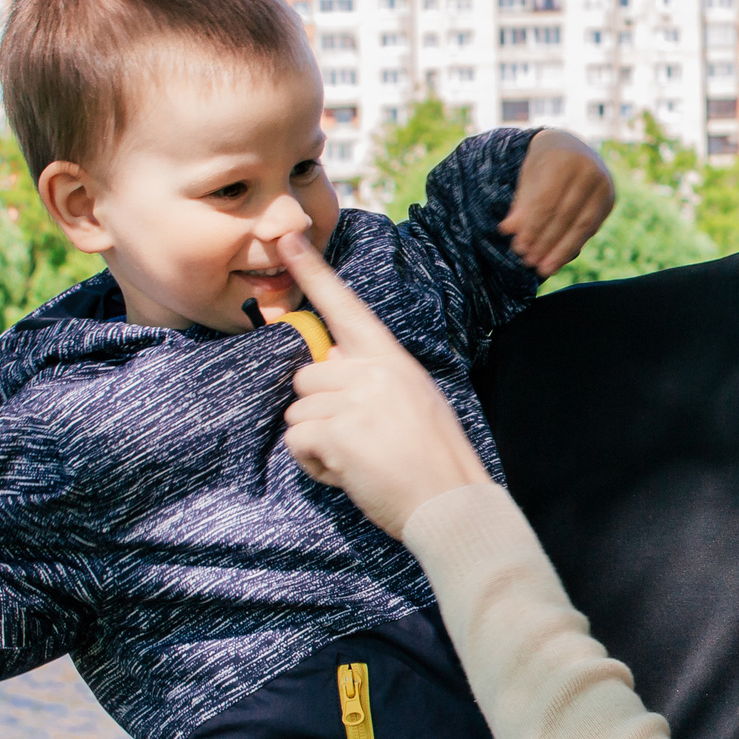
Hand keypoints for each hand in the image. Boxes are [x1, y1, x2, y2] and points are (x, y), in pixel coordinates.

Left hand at [275, 231, 490, 535]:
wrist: (452, 501)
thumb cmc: (431, 459)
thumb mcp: (411, 400)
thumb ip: (371, 378)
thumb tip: (328, 366)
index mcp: (392, 358)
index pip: (346, 306)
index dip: (312, 271)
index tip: (286, 237)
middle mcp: (373, 370)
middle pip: (306, 378)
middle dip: (319, 413)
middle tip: (360, 441)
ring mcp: (356, 398)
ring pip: (297, 412)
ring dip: (317, 443)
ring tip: (360, 460)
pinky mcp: (338, 430)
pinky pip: (297, 441)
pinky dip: (314, 463)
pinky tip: (349, 473)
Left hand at [500, 129, 613, 277]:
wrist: (572, 148)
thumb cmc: (543, 165)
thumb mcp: (528, 178)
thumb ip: (520, 203)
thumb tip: (507, 230)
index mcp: (564, 160)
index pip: (547, 201)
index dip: (532, 227)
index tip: (519, 247)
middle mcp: (589, 171)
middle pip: (565, 215)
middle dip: (545, 242)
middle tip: (528, 261)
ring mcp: (604, 185)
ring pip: (582, 226)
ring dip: (561, 251)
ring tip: (543, 269)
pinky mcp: (610, 200)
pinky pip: (591, 229)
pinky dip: (573, 246)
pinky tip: (557, 261)